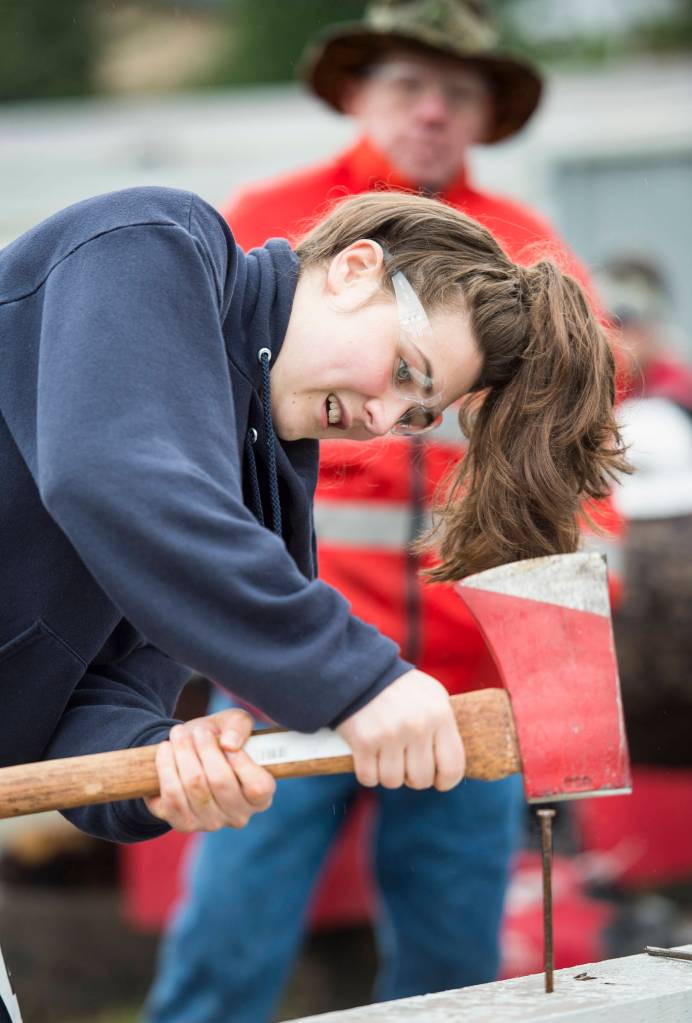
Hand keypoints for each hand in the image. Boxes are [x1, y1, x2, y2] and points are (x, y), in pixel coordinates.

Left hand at [145, 707, 275, 831]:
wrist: (191, 753)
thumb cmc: (222, 739)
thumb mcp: (236, 723)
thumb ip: (240, 726)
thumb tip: (230, 743)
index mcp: (262, 796)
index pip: (257, 787)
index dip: (241, 762)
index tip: (226, 741)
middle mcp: (239, 816)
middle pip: (220, 782)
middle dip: (205, 749)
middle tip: (199, 730)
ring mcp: (211, 823)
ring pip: (194, 786)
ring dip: (183, 753)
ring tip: (179, 733)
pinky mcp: (183, 824)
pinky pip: (172, 797)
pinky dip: (165, 769)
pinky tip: (165, 750)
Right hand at [336, 670, 464, 791]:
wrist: (361, 671)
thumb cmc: (401, 688)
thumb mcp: (432, 696)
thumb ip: (444, 726)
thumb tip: (449, 762)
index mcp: (439, 715)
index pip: (452, 766)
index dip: (447, 781)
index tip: (439, 781)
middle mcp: (417, 727)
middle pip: (421, 780)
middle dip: (413, 777)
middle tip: (406, 763)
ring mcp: (389, 735)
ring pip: (393, 781)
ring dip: (389, 774)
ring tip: (387, 757)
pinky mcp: (363, 741)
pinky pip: (368, 778)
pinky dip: (367, 773)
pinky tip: (369, 757)